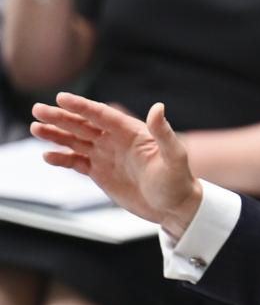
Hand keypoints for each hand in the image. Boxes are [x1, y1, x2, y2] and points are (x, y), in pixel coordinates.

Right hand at [30, 92, 201, 238]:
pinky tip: (48, 155)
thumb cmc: (179, 181)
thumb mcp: (174, 156)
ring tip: (35, 128)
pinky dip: (62, 158)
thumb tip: (158, 107)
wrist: (175, 206)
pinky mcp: (101, 173)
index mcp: (132, 132)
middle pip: (84, 125)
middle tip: (37, 109)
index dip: (82, 106)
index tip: (62, 98)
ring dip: (56, 134)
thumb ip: (164, 133)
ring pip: (76, 141)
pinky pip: (77, 162)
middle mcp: (116, 140)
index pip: (103, 115)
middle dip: (61, 117)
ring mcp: (107, 156)